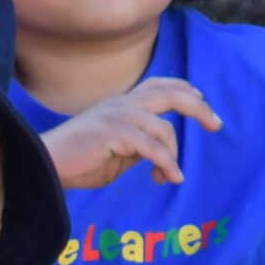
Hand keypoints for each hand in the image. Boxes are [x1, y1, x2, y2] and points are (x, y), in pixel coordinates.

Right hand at [43, 78, 222, 188]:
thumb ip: (141, 145)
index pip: (158, 85)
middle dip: (198, 107)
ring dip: (173, 154)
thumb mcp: (118, 151)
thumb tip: (163, 154)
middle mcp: (122, 104)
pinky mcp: (114, 134)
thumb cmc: (80, 161)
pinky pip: (152, 147)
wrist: (47, 165)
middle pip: (170, 93)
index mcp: (122, 104)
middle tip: (217, 124)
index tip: (203, 100)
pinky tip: (170, 178)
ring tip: (172, 177)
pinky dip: (166, 163)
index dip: (184, 89)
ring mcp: (118, 116)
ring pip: (163, 127)